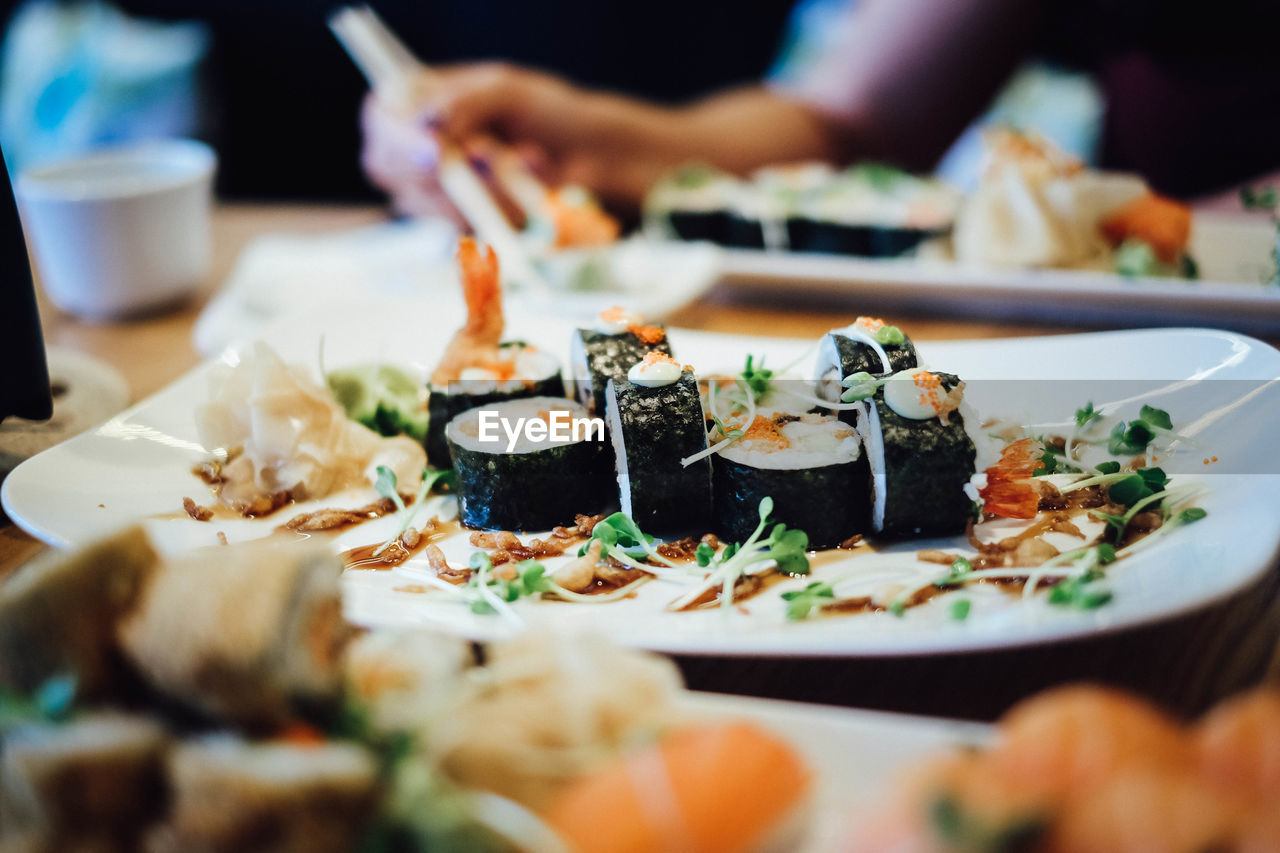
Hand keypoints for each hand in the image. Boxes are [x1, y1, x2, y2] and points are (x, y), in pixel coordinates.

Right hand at [360, 63, 673, 215]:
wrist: (593, 159)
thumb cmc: (548, 113)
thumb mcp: (509, 90)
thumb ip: (467, 101)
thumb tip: (430, 124)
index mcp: (416, 99)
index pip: (380, 118)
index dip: (398, 138)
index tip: (435, 152)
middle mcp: (415, 145)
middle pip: (388, 167)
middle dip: (440, 168)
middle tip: (487, 158)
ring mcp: (434, 188)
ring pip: (428, 202)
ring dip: (483, 187)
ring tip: (529, 158)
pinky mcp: (462, 223)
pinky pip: (462, 228)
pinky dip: (500, 210)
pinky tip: (530, 186)